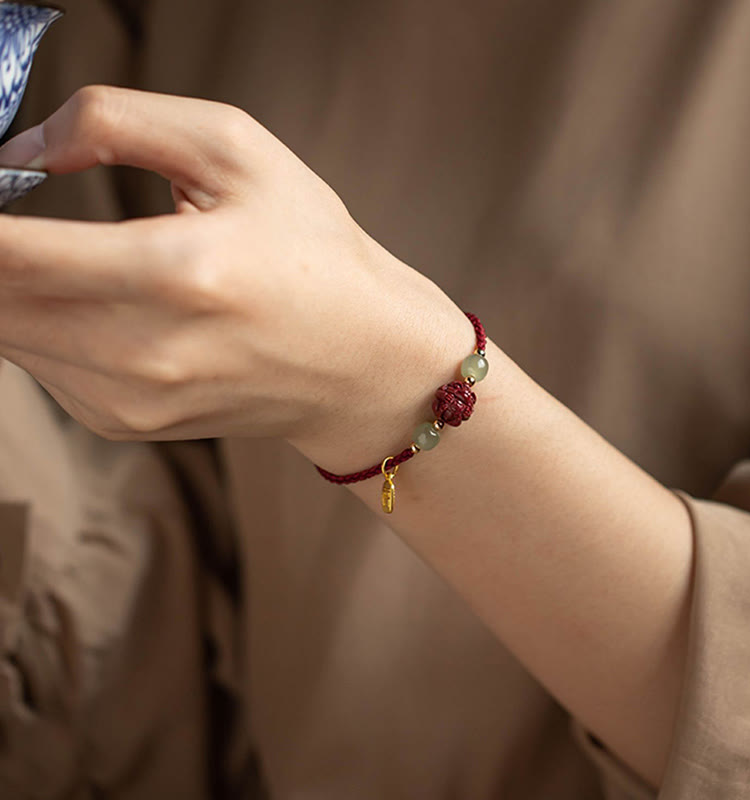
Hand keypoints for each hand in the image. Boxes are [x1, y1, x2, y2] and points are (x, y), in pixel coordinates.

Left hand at [0, 86, 464, 453]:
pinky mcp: (126, 424)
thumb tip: (23, 148)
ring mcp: (132, 399)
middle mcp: (146, 351)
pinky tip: (101, 307)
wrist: (361, 364)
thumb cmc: (313, 255)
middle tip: (22, 221)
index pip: (9, 250)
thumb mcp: (241, 152)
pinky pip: (39, 365)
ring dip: (13, 287)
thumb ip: (119, 120)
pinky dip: (43, 326)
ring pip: (4, 332)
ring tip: (69, 256)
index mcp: (179, 270)